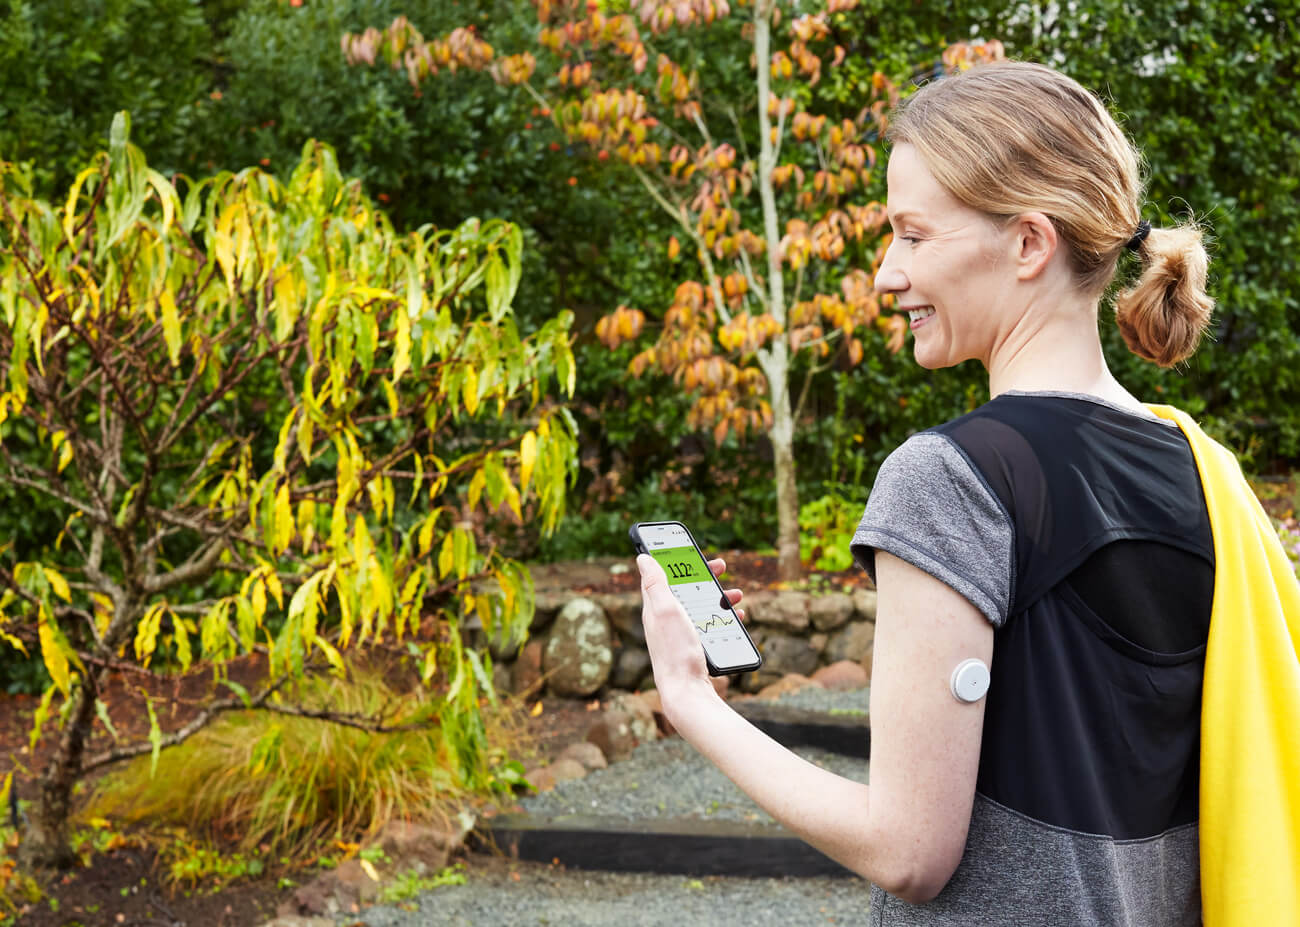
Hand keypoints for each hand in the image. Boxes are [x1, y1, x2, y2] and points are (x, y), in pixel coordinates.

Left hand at [637, 554, 743, 706]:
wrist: (687, 693)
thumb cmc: (675, 651)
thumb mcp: (665, 611)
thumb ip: (656, 584)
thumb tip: (643, 558)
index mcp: (655, 608)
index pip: (662, 575)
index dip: (676, 560)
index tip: (692, 550)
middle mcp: (665, 621)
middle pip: (685, 590)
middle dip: (704, 577)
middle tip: (722, 567)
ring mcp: (679, 635)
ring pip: (700, 607)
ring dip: (719, 597)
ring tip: (737, 595)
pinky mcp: (693, 648)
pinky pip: (709, 625)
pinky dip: (723, 618)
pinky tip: (736, 620)